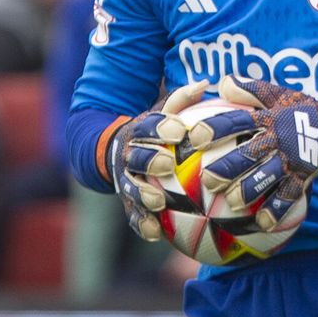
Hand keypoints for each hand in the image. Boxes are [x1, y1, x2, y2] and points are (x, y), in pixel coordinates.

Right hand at [110, 80, 208, 240]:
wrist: (111, 151)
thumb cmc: (152, 132)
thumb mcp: (162, 113)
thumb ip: (182, 101)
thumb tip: (205, 83)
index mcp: (138, 130)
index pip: (148, 125)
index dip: (162, 127)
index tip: (178, 130)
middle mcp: (128, 154)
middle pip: (136, 156)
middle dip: (150, 159)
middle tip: (167, 164)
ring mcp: (125, 179)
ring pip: (131, 187)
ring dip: (143, 194)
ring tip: (158, 202)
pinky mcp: (127, 202)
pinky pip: (133, 215)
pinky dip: (142, 224)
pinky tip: (156, 233)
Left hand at [194, 76, 317, 230]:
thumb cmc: (298, 109)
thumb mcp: (276, 93)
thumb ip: (249, 89)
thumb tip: (222, 83)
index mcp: (267, 119)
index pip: (237, 121)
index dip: (217, 129)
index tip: (196, 137)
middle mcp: (276, 140)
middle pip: (248, 154)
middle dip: (227, 168)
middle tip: (207, 180)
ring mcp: (290, 160)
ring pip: (267, 176)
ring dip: (249, 190)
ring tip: (232, 202)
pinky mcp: (302, 176)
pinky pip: (289, 195)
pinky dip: (277, 210)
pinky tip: (262, 224)